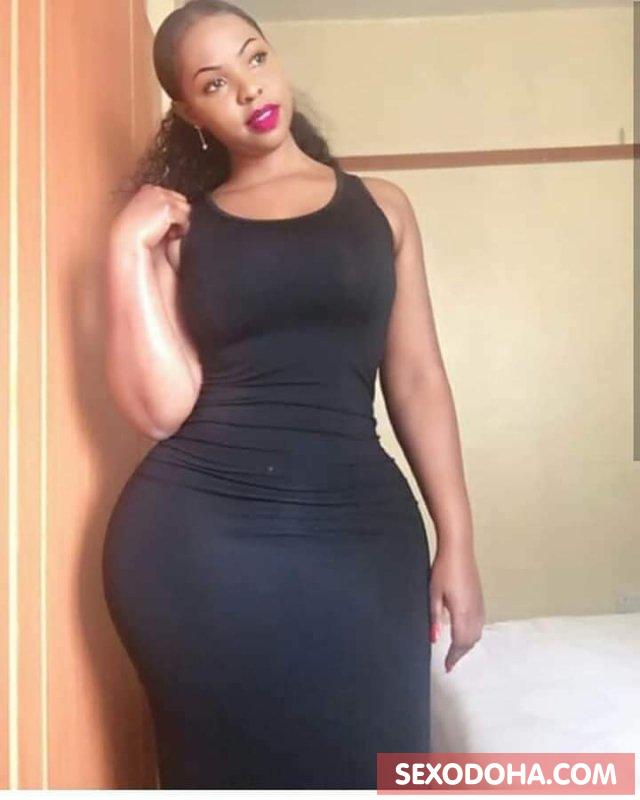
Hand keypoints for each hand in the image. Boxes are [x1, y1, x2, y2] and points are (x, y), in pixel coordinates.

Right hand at [110, 183, 191, 250]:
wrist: (128, 242)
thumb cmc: (136, 235)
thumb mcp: (147, 216)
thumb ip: (159, 209)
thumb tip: (180, 208)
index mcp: (148, 189)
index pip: (173, 197)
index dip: (172, 214)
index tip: (163, 227)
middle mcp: (155, 190)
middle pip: (181, 202)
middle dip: (178, 216)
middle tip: (168, 231)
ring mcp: (161, 197)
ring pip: (185, 209)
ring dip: (180, 223)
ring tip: (168, 234)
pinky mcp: (167, 207)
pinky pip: (185, 218)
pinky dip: (181, 229)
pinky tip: (169, 236)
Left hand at [429, 543, 484, 672]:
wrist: (459, 549)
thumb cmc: (443, 570)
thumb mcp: (433, 594)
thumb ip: (434, 618)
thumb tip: (434, 639)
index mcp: (463, 613)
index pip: (460, 643)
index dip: (454, 657)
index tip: (447, 667)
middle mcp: (475, 612)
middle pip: (471, 640)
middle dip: (461, 653)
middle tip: (450, 662)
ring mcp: (480, 604)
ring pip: (477, 633)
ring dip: (468, 644)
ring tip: (456, 650)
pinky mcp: (480, 598)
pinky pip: (479, 623)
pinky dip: (473, 633)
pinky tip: (465, 632)